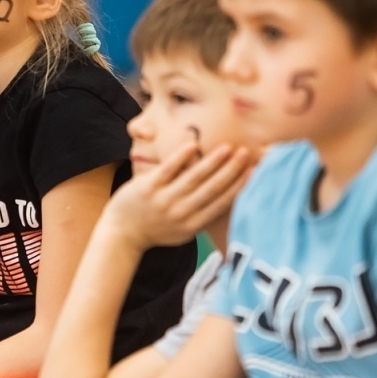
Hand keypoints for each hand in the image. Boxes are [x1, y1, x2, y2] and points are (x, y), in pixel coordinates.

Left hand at [104, 143, 256, 249]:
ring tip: (228, 148)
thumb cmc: (157, 229)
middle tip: (246, 153)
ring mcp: (163, 200)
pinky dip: (181, 157)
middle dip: (232, 170)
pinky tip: (194, 144)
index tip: (254, 172)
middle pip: (212, 189)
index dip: (239, 186)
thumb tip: (227, 197)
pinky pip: (168, 169)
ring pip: (193, 178)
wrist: (122, 233)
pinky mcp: (147, 187)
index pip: (221, 203)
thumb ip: (202, 216)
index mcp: (192, 225)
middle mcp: (180, 213)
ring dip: (213, 161)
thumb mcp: (183, 231)